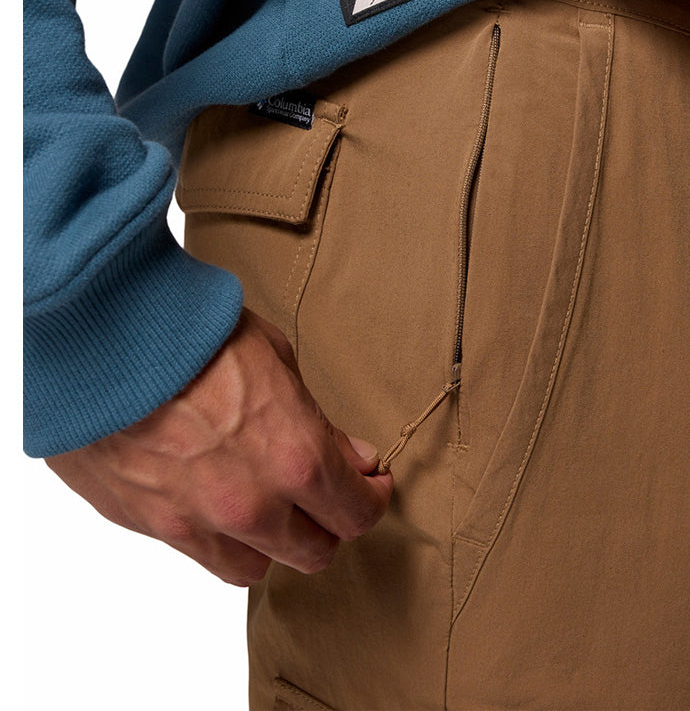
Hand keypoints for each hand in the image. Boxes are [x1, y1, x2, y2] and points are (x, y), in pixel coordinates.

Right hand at [46, 308, 391, 585]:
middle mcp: (253, 506)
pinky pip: (204, 558)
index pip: (356, 515)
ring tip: (272, 505)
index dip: (371, 500)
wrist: (106, 337)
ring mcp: (199, 524)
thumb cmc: (196, 335)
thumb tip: (352, 458)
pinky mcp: (152, 526)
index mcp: (297, 458)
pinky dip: (224, 542)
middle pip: (315, 553)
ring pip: (258, 567)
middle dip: (328, 524)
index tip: (369, 484)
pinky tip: (223, 505)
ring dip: (274, 542)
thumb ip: (319, 424)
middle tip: (325, 495)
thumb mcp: (279, 361)